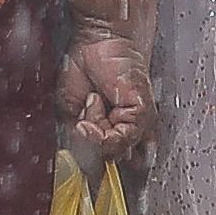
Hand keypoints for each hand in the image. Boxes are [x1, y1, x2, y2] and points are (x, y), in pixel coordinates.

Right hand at [57, 23, 152, 160]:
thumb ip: (82, 142)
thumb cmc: (86, 68)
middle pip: (111, 163)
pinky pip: (119, 139)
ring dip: (93, 131)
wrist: (97, 40)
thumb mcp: (72, 113)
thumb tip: (85, 170)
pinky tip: (95, 100)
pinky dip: (99, 122)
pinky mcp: (143, 114)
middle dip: (91, 146)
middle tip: (84, 118)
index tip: (86, 173)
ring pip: (113, 153)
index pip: (113, 165)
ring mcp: (139, 124)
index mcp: (116, 131)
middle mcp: (131, 131)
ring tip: (91, 101)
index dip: (96, 174)